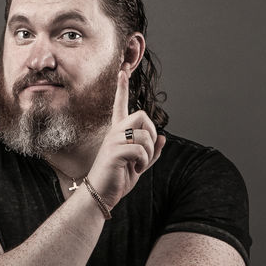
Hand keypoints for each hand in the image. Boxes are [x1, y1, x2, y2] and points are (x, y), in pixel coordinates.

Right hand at [87, 68, 166, 209]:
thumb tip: (164, 138)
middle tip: (146, 151)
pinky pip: (141, 149)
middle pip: (143, 115)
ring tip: (138, 164)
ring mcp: (114, 141)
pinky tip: (134, 168)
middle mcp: (115, 132)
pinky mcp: (115, 152)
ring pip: (145, 135)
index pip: (120, 105)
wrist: (100, 195)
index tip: (122, 70)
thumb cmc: (117, 180)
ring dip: (149, 153)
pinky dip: (143, 161)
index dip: (122, 88)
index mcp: (119, 133)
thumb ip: (151, 152)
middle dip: (152, 134)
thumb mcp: (138, 165)